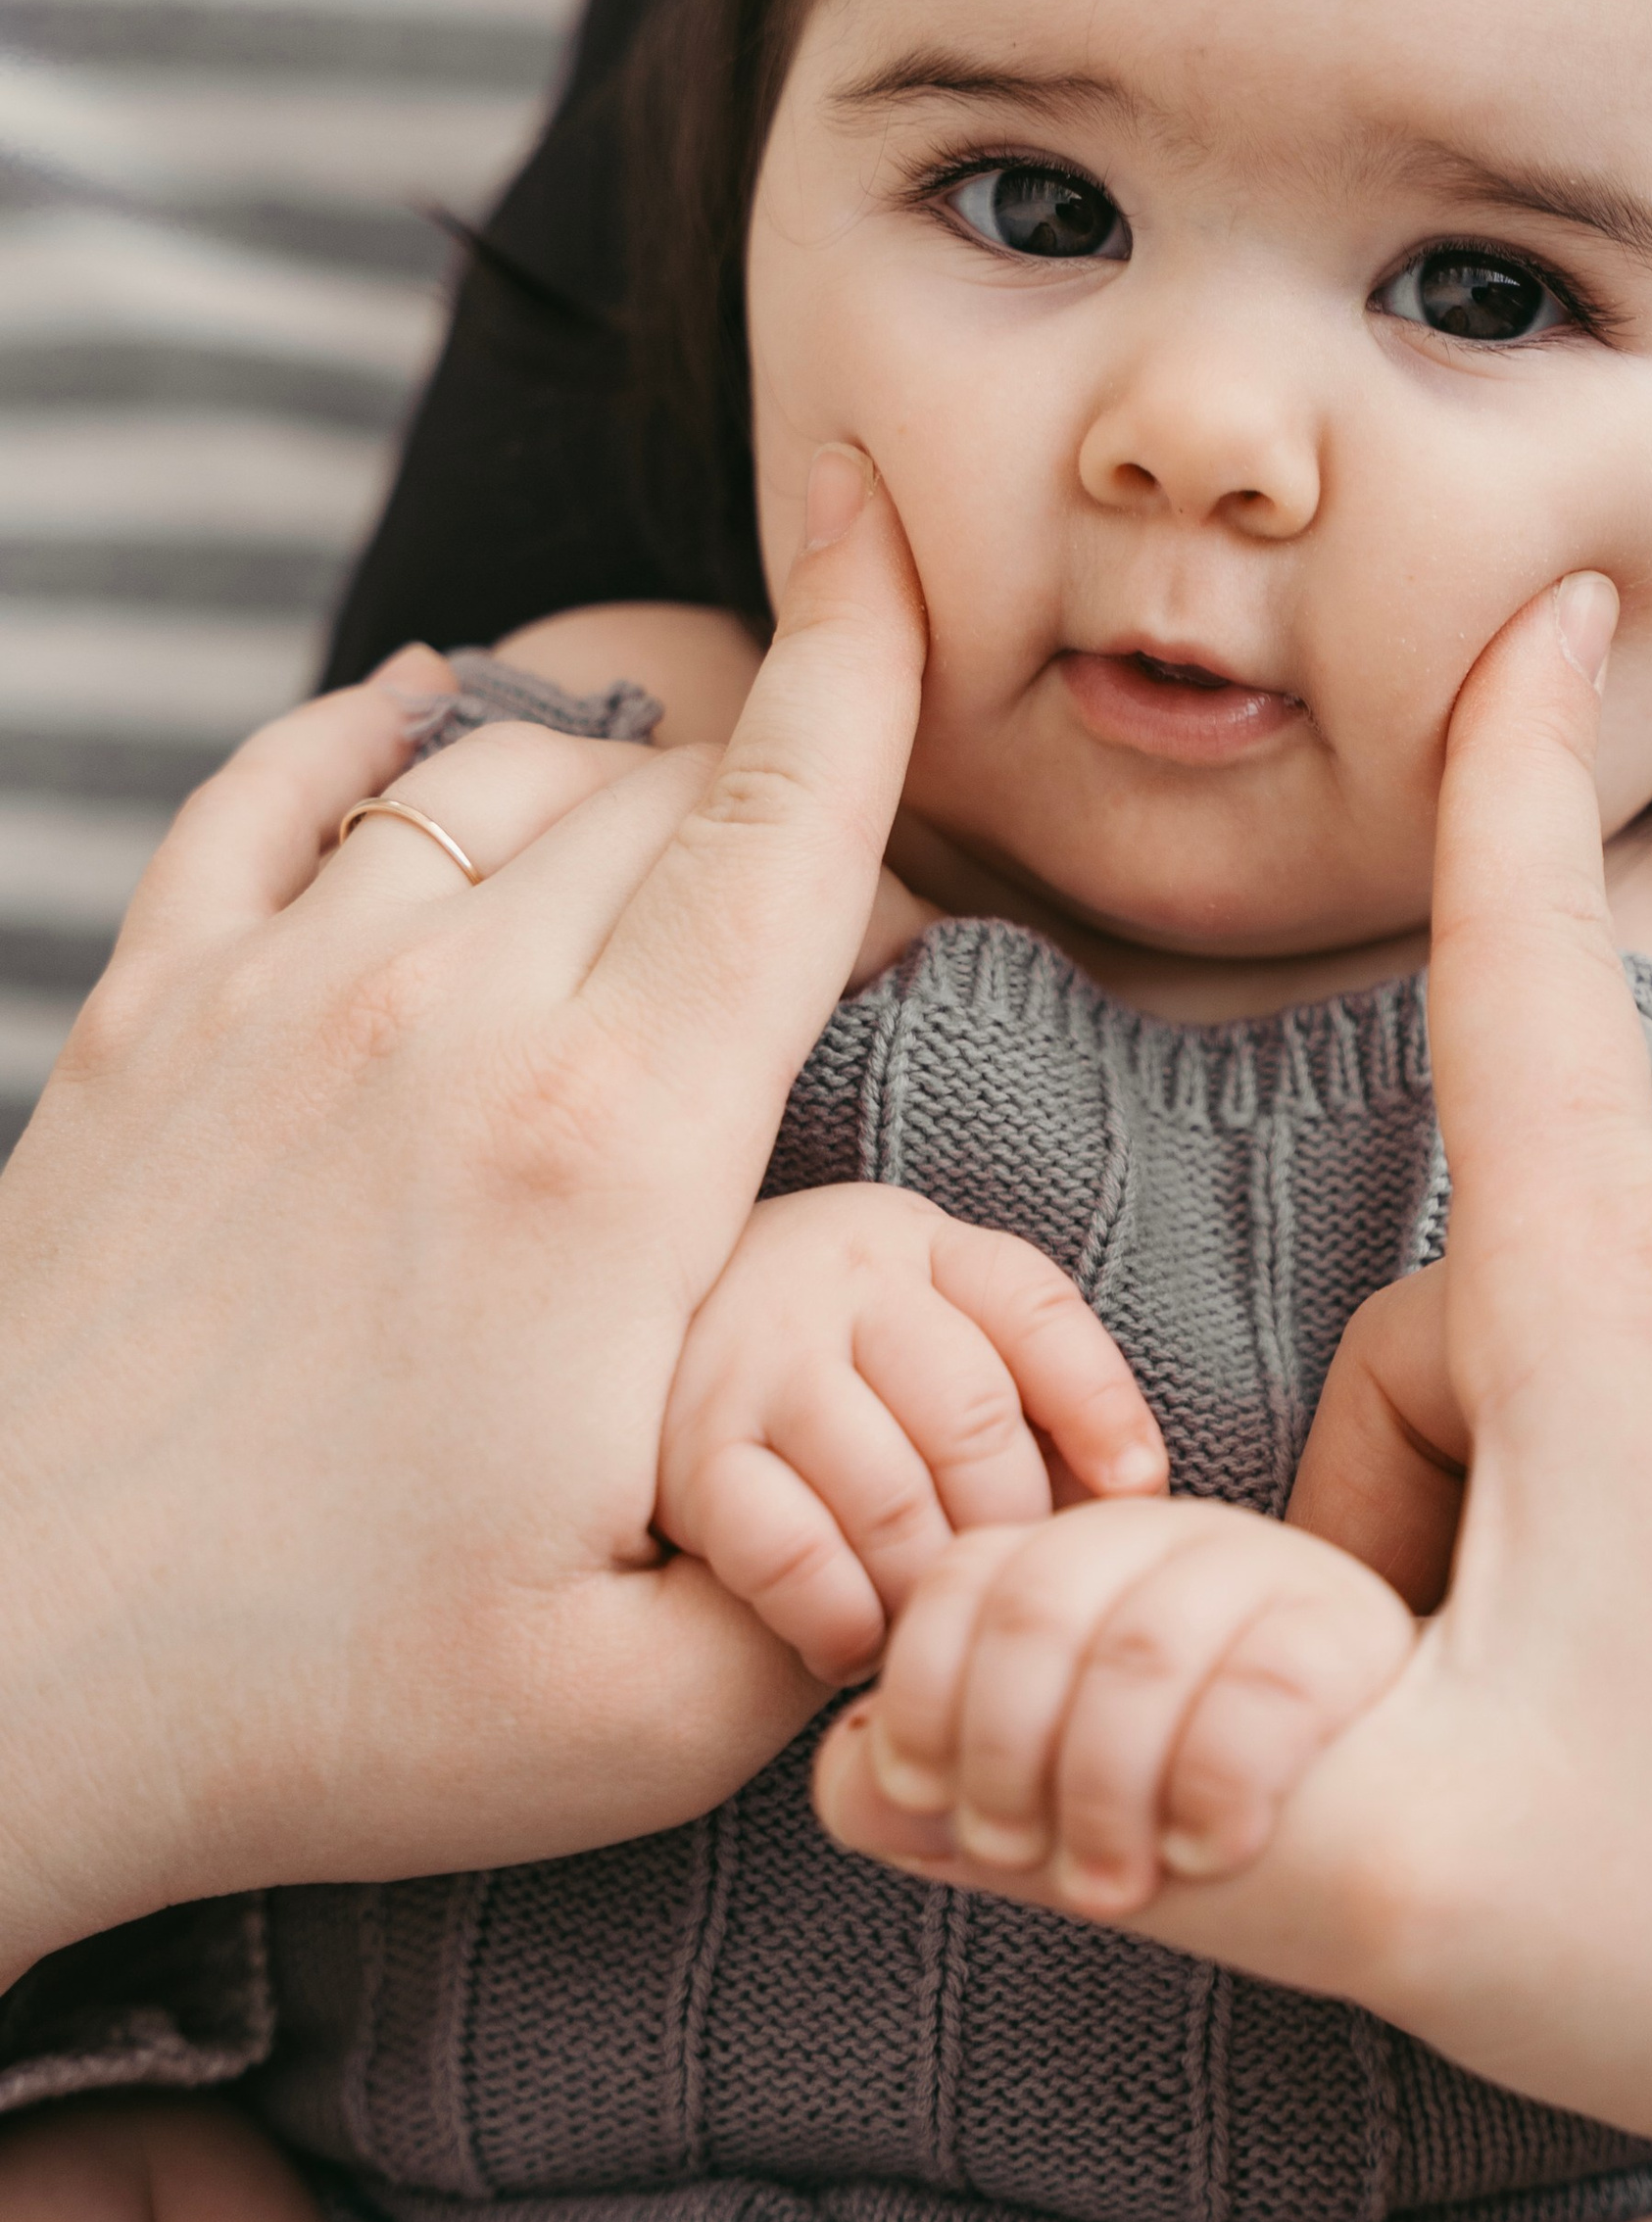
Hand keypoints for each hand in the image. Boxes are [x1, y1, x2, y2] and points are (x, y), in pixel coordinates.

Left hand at [0, 447, 923, 1981]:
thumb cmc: (314, 1701)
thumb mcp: (651, 1708)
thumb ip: (843, 1570)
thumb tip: (936, 1472)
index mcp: (617, 1155)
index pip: (787, 832)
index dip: (864, 653)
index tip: (881, 513)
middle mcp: (452, 1018)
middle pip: (665, 793)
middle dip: (777, 805)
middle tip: (819, 947)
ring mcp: (279, 997)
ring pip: (496, 773)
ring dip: (611, 781)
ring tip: (662, 867)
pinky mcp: (145, 1018)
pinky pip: (276, 790)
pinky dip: (372, 731)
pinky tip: (421, 721)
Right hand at [659, 1184, 1166, 1684]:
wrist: (634, 1351)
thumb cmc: (835, 1373)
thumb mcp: (932, 1339)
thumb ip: (1027, 1397)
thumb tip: (1131, 1497)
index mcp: (915, 1242)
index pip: (1034, 1308)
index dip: (1103, 1407)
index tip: (1137, 1493)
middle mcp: (835, 1278)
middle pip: (972, 1418)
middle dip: (1008, 1529)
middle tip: (1006, 1586)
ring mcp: (754, 1357)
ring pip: (890, 1498)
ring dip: (926, 1587)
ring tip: (933, 1618)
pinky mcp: (689, 1451)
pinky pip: (791, 1555)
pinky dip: (840, 1620)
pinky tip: (852, 1640)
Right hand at [823, 566, 1651, 2221]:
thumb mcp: (1394, 1879)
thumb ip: (1126, 1799)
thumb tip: (883, 1773)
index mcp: (1622, 1315)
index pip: (1526, 982)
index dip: (1502, 783)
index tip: (1545, 609)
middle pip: (1481, 1314)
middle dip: (1412, 1504)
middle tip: (1465, 1721)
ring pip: (1614, 1373)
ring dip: (1547, 1527)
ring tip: (1612, 1734)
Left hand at [857, 1499, 1410, 1913]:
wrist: (1365, 1867)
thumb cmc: (1174, 1827)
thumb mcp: (1028, 1814)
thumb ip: (914, 1793)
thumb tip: (852, 1774)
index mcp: (1070, 1560)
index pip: (957, 1583)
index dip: (922, 1704)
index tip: (938, 1810)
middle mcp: (1162, 1537)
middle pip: (1035, 1612)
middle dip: (1005, 1758)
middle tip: (1020, 1862)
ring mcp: (1264, 1569)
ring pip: (1141, 1651)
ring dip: (1106, 1797)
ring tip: (1115, 1890)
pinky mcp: (1352, 1628)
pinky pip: (1261, 1688)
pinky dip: (1217, 1789)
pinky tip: (1210, 1851)